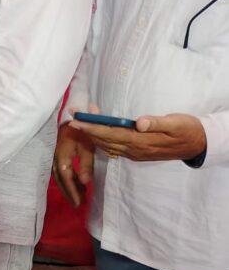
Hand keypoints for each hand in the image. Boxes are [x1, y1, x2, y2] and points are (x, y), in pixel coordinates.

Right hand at [52, 123, 93, 207]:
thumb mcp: (87, 147)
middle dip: (69, 192)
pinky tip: (77, 183)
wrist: (72, 120)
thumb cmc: (82, 132)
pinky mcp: (56, 155)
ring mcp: (54, 156)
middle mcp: (55, 157)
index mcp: (62, 154)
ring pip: (59, 176)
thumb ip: (86, 165)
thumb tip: (85, 183)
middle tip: (78, 204)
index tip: (79, 202)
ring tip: (79, 196)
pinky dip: (67, 180)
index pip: (66, 177)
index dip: (72, 190)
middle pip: (60, 179)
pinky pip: (60, 171)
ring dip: (68, 187)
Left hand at [69, 112, 206, 162]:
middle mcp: (135, 150)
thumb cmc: (187, 129)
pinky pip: (114, 148)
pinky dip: (102, 139)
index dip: (92, 127)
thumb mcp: (176, 122)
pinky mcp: (137, 153)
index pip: (111, 134)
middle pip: (105, 140)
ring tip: (80, 120)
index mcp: (142, 141)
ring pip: (107, 145)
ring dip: (92, 133)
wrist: (198, 145)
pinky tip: (95, 131)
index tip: (77, 120)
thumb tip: (139, 122)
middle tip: (71, 116)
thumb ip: (157, 122)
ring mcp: (135, 153)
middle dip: (86, 129)